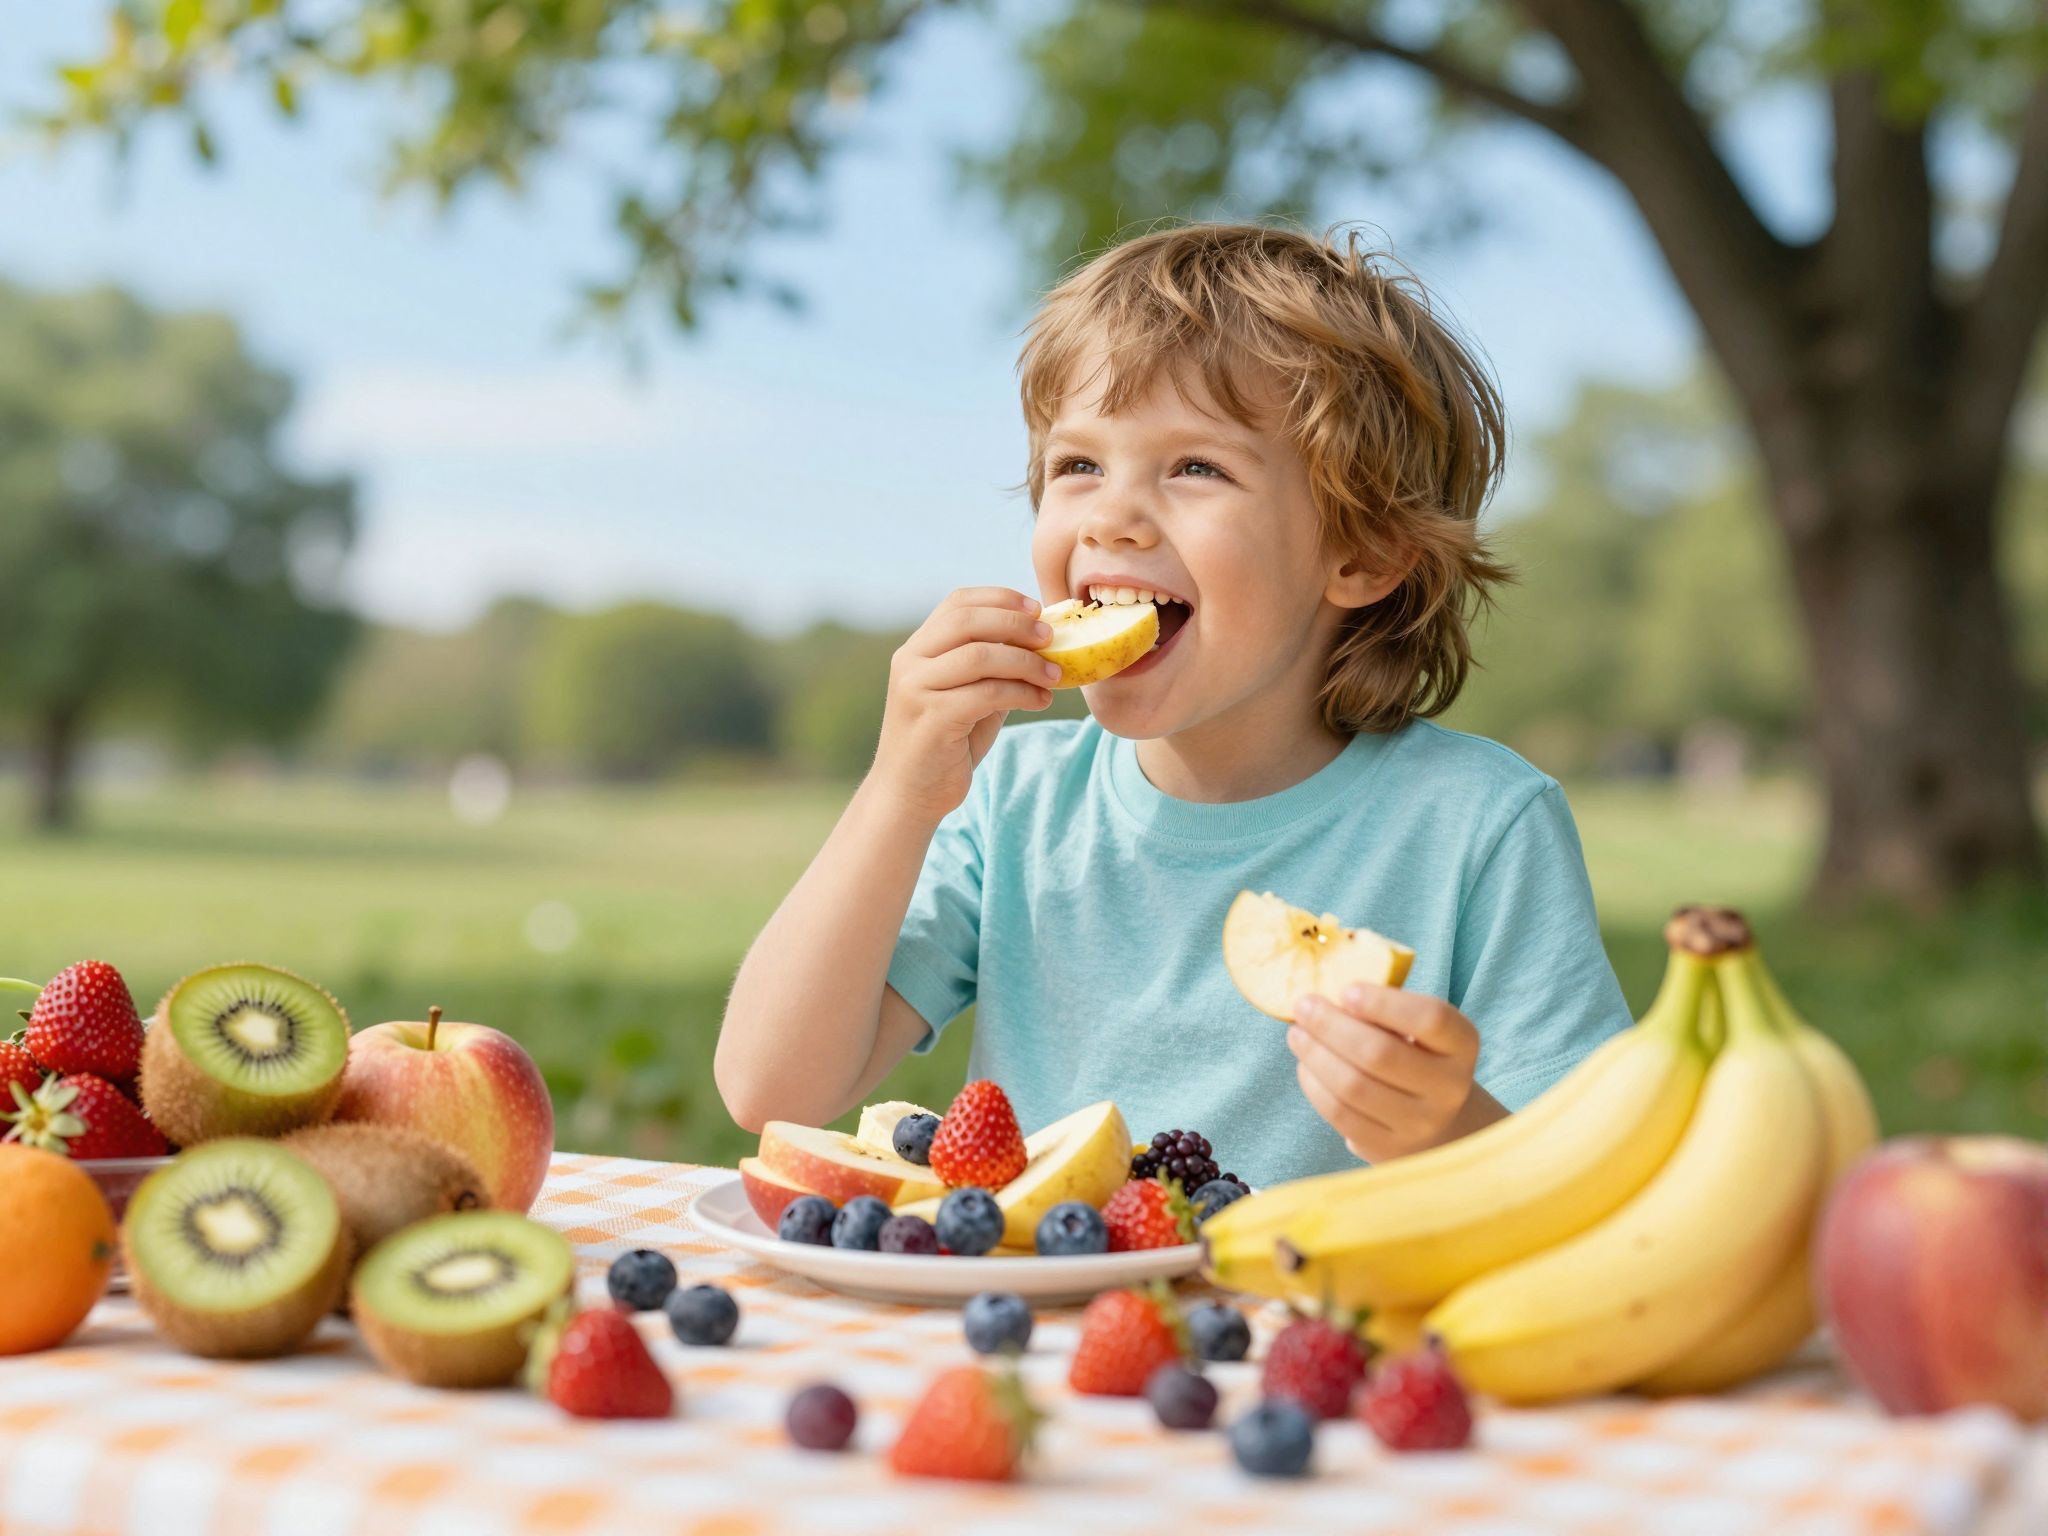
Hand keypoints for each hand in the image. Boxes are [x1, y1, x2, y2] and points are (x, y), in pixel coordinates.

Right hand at [869, 585, 1058, 823]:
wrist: (910, 795)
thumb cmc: (946, 743)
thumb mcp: (969, 694)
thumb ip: (993, 667)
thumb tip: (1043, 641)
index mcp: (918, 649)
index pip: (958, 602)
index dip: (1000, 599)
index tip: (1037, 608)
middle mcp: (910, 663)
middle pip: (967, 621)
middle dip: (1015, 625)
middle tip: (1051, 638)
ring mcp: (916, 690)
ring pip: (979, 656)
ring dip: (1025, 662)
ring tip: (1054, 675)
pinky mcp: (931, 720)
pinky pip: (985, 694)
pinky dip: (1020, 692)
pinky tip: (1040, 700)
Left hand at [1287, 983, 1503, 1162]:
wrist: (1435, 1121)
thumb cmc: (1415, 1056)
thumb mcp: (1415, 1029)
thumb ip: (1382, 1010)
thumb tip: (1324, 998)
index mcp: (1462, 1044)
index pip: (1431, 1019)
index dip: (1384, 1002)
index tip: (1346, 990)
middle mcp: (1449, 1087)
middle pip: (1381, 1054)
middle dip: (1332, 1026)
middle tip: (1303, 1006)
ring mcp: (1420, 1123)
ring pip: (1354, 1087)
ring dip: (1315, 1055)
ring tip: (1297, 1034)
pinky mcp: (1388, 1148)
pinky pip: (1340, 1114)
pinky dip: (1314, 1085)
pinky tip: (1305, 1065)